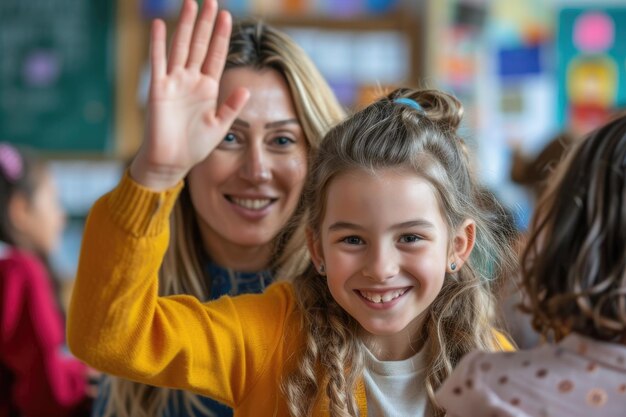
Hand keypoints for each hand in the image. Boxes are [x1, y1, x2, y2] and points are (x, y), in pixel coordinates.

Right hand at [130, 0, 249, 189]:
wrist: (171, 161)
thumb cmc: (195, 146)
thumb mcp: (219, 126)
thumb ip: (231, 106)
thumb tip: (246, 88)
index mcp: (208, 88)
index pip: (216, 55)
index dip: (220, 36)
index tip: (226, 15)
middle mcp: (191, 81)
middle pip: (199, 45)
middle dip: (205, 23)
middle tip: (210, 0)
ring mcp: (174, 82)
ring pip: (181, 47)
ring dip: (186, 26)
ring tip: (191, 4)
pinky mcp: (159, 89)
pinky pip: (159, 62)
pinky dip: (159, 43)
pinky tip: (161, 25)